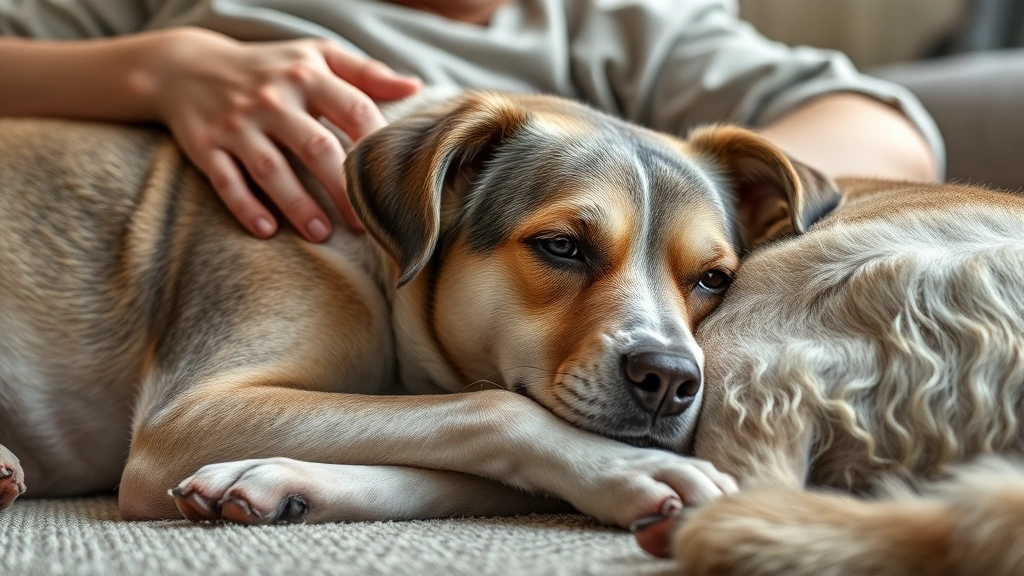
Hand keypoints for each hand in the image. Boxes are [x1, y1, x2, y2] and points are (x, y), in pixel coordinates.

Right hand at [142, 28, 420, 241]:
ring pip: (270, 169)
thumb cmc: (269, 67)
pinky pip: (226, 181)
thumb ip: (365, 73)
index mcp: (307, 76)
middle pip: (316, 147)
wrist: (186, 66)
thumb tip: (414, 87)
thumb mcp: (315, 56)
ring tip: (322, 234)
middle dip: (343, 188)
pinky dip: (245, 206)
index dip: (377, 146)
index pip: (354, 110)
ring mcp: (237, 124)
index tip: (393, 179)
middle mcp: (272, 99)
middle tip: (366, 223)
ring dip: (297, 205)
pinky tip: (267, 230)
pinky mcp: (206, 146)